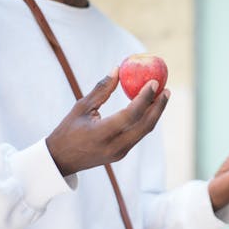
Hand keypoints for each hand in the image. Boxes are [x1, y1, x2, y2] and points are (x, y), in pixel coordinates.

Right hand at [46, 68, 169, 175]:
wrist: (62, 160)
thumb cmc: (68, 129)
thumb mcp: (81, 107)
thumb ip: (102, 89)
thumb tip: (117, 68)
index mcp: (102, 134)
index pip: (130, 115)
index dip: (145, 98)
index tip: (154, 82)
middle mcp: (115, 146)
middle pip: (145, 125)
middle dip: (158, 106)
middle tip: (166, 89)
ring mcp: (120, 152)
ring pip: (144, 131)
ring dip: (155, 113)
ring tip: (162, 96)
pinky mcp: (122, 154)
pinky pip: (138, 134)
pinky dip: (146, 120)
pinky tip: (150, 107)